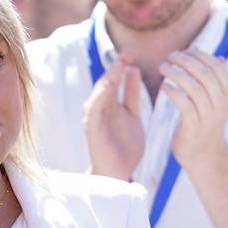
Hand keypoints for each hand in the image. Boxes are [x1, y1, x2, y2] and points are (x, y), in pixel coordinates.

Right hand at [83, 51, 144, 179]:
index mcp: (111, 104)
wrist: (117, 175)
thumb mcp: (133, 115)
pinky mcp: (92, 130)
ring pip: (100, 94)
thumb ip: (131, 94)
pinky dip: (100, 98)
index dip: (123, 65)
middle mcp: (100, 108)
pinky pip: (95, 111)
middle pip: (107, 82)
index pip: (116, 79)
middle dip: (117, 66)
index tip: (133, 52)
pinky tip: (108, 87)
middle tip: (129, 52)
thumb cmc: (124, 148)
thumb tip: (134, 69)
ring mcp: (95, 118)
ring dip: (109, 79)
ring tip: (119, 65)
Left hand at [159, 50, 227, 163]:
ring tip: (162, 68)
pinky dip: (174, 93)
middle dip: (186, 62)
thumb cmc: (205, 123)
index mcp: (227, 95)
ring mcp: (208, 117)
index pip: (217, 68)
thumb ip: (215, 81)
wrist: (203, 155)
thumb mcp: (216, 101)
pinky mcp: (193, 128)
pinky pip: (184, 106)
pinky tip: (164, 87)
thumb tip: (219, 57)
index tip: (184, 51)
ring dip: (176, 74)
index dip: (200, 56)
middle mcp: (220, 105)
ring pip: (194, 89)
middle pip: (205, 75)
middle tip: (169, 56)